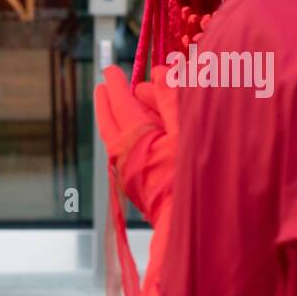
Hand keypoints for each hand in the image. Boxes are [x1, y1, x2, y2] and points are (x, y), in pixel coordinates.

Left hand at [94, 64, 176, 227]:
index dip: (117, 85)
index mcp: (135, 137)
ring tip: (110, 107)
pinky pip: (122, 154)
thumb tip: (158, 73)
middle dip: (106, 102)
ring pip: (113, 139)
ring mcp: (127, 172)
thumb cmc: (193, 175)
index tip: (110, 71)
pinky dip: (122, 138)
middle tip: (102, 86)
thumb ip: (172, 99)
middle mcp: (124, 154)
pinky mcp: (135, 187)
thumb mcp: (188, 130)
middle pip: (109, 123)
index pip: (122, 103)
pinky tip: (131, 137)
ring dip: (111, 120)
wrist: (188, 225)